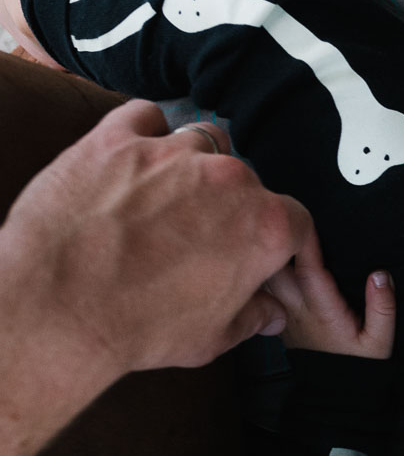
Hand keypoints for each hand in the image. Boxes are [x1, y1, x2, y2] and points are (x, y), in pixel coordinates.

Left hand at [4, 101, 311, 380]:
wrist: (56, 308)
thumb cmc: (137, 327)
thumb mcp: (211, 338)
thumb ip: (251, 317)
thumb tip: (269, 313)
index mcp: (265, 228)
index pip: (296, 222)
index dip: (281, 240)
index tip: (263, 252)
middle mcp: (229, 180)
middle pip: (247, 181)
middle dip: (231, 207)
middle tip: (201, 237)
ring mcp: (172, 153)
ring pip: (202, 142)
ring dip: (194, 165)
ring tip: (167, 195)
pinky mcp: (117, 138)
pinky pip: (145, 116)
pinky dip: (145, 132)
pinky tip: (135, 158)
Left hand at [261, 229, 395, 358]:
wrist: (336, 389)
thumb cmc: (360, 362)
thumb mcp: (380, 340)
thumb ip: (383, 307)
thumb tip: (380, 275)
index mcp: (323, 312)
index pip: (308, 272)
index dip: (305, 244)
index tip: (303, 219)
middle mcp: (297, 310)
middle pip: (274, 270)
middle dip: (274, 244)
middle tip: (279, 217)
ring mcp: (283, 313)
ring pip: (264, 278)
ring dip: (264, 255)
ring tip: (269, 232)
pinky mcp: (277, 316)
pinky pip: (262, 287)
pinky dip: (260, 269)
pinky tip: (264, 254)